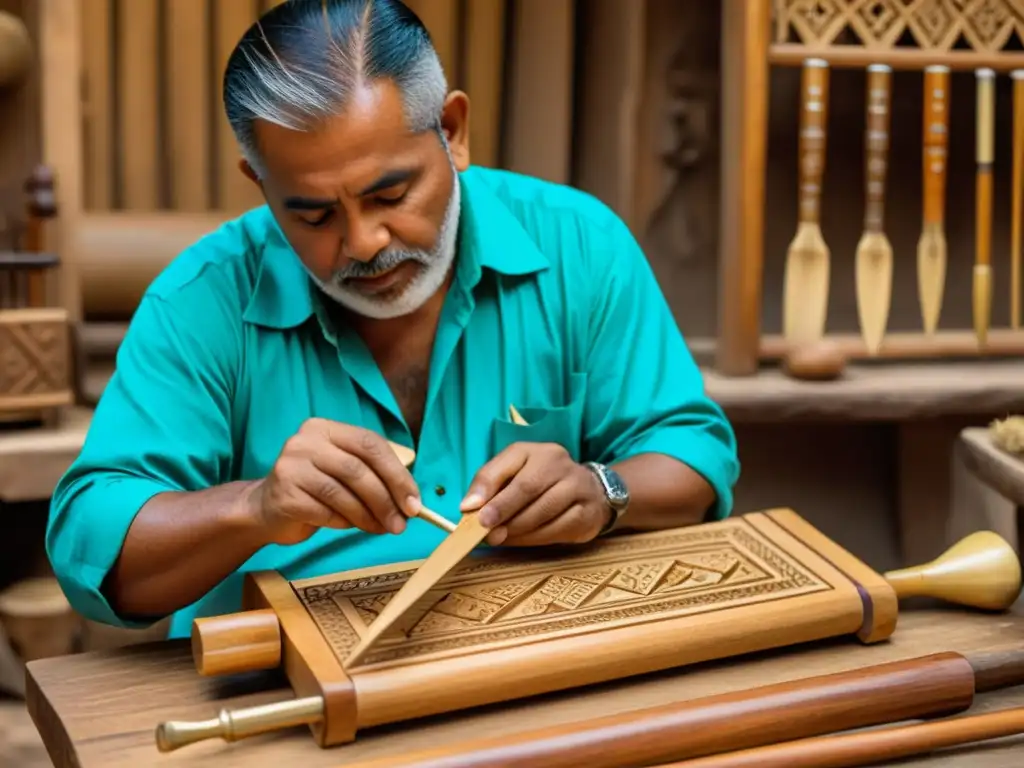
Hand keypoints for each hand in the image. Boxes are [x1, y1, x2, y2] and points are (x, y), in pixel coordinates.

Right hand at [249, 418, 420, 544]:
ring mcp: (291, 466)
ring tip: (379, 529)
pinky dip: (343, 523)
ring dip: (368, 516)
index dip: (397, 474)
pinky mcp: (284, 494)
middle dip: (386, 499)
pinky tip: (347, 525)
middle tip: (401, 524)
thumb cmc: (314, 490)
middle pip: (358, 469)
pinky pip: (325, 512)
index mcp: (326, 428)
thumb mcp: (342, 471)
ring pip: (343, 493)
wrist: (265, 509)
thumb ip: (373, 476)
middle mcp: (306, 441)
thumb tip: (411, 503)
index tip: (414, 502)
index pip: (371, 444)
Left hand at [460, 442, 611, 546]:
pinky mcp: (588, 513)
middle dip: (502, 510)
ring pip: (544, 511)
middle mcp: (560, 463)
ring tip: (499, 538)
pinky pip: (558, 529)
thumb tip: (468, 507)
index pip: (509, 460)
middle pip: (528, 486)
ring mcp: (578, 487)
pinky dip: (535, 538)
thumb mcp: (513, 474)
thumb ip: (489, 485)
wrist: (588, 493)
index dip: (487, 485)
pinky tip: (523, 540)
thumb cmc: (541, 484)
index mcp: (536, 451)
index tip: (468, 508)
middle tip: (484, 529)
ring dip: (516, 529)